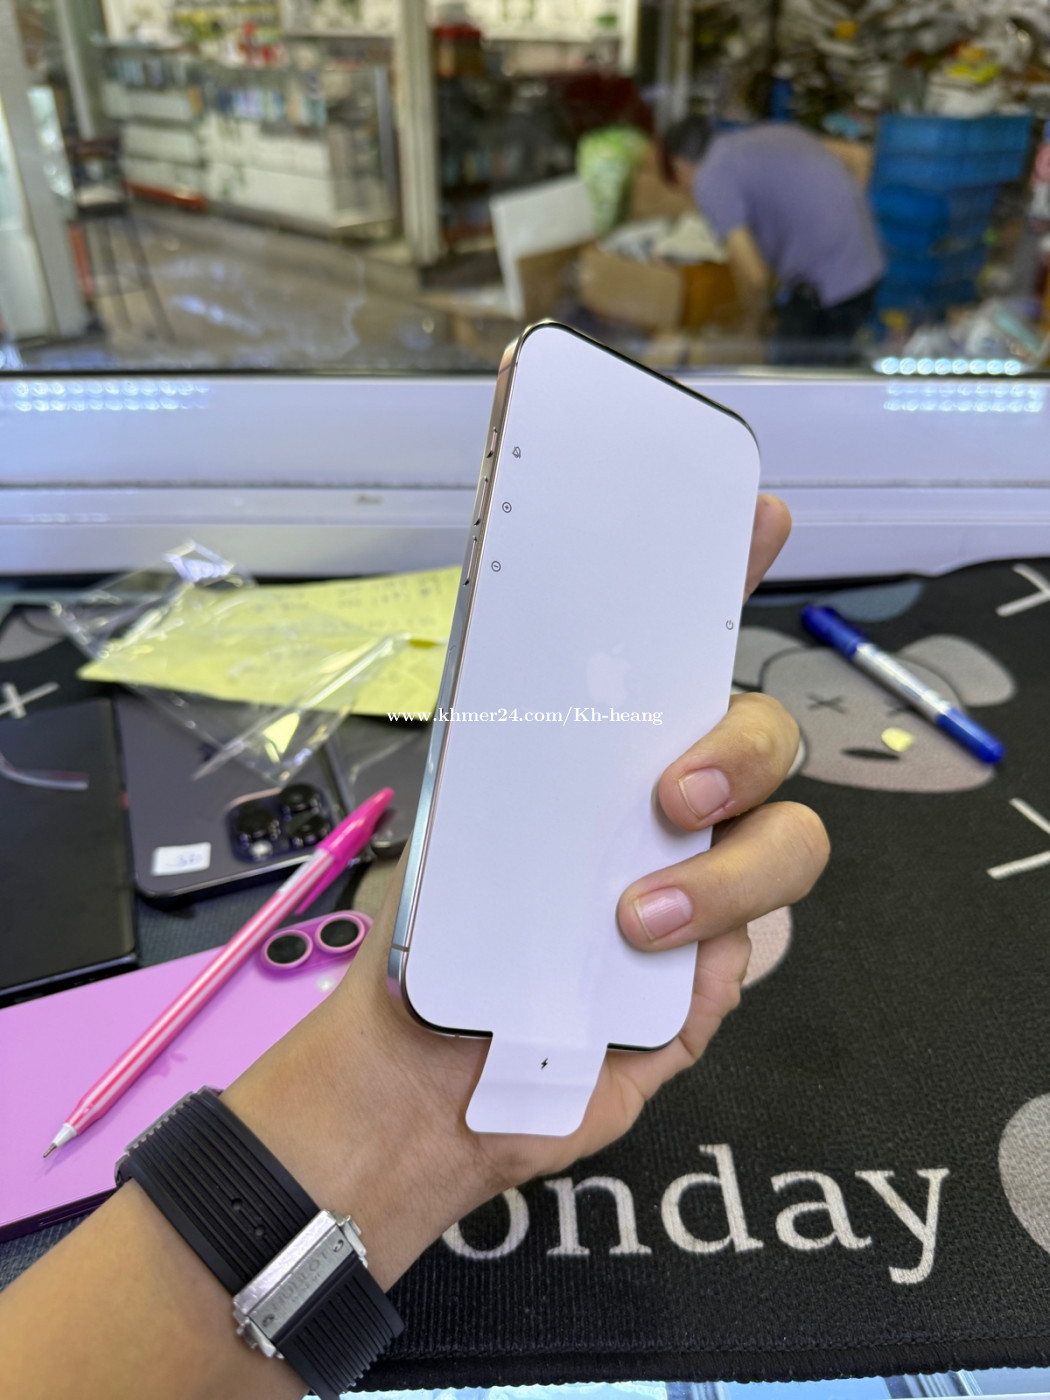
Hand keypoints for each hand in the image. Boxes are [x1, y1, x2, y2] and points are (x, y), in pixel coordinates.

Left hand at [225, 495, 828, 1289]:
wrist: (420, 1086)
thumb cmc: (428, 940)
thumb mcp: (457, 816)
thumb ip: (507, 728)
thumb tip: (523, 618)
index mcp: (602, 751)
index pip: (678, 649)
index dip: (729, 577)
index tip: (761, 513)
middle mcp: (666, 805)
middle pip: (766, 733)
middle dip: (744, 745)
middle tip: (675, 790)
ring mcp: (703, 888)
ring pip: (791, 840)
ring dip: (725, 871)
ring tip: (633, 917)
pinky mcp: (715, 979)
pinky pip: (760, 942)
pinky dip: (711, 941)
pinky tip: (643, 970)